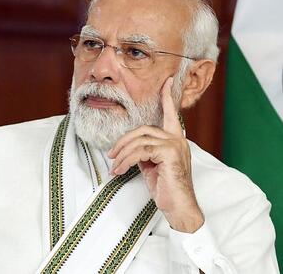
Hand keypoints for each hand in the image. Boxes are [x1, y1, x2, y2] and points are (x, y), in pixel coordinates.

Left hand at [107, 77, 203, 232]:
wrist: (178, 207)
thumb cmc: (166, 188)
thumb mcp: (152, 166)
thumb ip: (145, 151)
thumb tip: (128, 147)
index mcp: (174, 140)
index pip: (170, 114)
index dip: (167, 97)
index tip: (165, 81)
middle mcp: (177, 139)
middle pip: (143, 130)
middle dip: (123, 141)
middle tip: (111, 155)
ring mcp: (175, 145)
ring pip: (139, 140)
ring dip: (122, 154)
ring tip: (114, 166)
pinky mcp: (170, 154)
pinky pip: (141, 151)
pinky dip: (126, 160)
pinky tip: (120, 170)